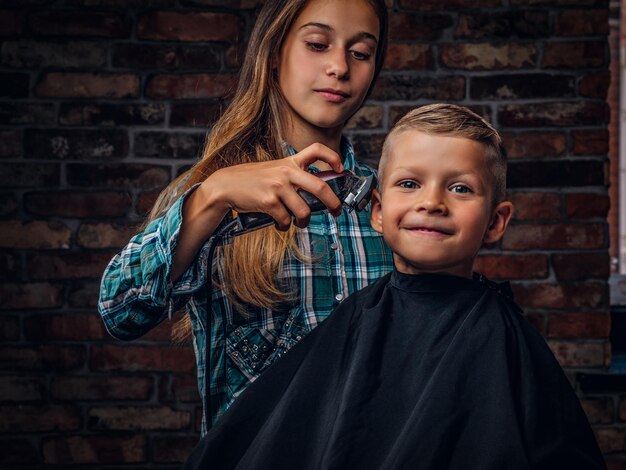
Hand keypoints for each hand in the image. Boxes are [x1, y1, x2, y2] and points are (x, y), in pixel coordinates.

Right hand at [200, 143, 344, 229]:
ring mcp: (278, 187)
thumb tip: (314, 195)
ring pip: (304, 211)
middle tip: (336, 211)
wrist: (226, 186)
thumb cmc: (252, 181)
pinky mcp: (269, 202)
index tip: (341, 168)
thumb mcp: (274, 171)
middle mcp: (286, 172)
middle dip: (333, 203)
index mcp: (289, 162)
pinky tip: (278, 223)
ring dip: (304, 222)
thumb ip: (293, 177)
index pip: (316, 150)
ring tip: (299, 223)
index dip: (333, 157)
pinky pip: (285, 220)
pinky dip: (283, 226)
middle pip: (321, 187)